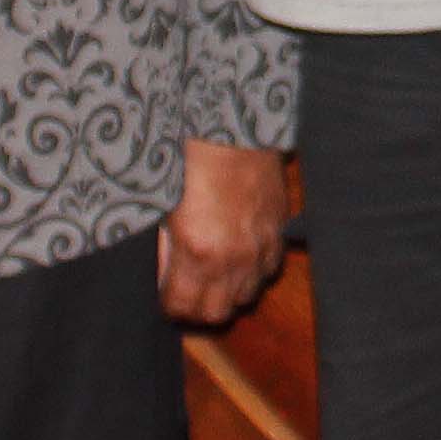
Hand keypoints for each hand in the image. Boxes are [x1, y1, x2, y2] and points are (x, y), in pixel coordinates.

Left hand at [157, 140, 289, 325]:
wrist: (233, 125)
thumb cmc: (191, 158)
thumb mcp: (162, 205)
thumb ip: (163, 247)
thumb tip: (162, 271)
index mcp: (198, 251)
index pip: (182, 307)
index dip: (169, 306)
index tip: (164, 296)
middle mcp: (233, 258)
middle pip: (216, 313)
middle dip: (196, 308)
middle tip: (185, 292)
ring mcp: (260, 245)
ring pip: (246, 296)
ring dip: (227, 291)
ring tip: (212, 275)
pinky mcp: (278, 228)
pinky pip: (268, 269)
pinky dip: (253, 270)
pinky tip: (239, 254)